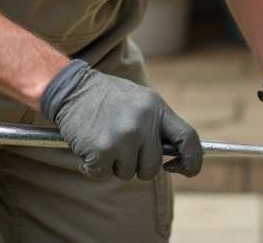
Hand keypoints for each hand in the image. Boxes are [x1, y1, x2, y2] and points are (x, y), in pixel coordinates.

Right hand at [40, 60, 202, 180]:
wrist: (71, 88)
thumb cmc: (107, 98)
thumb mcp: (140, 101)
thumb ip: (157, 125)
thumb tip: (177, 156)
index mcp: (156, 108)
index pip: (189, 139)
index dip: (191, 161)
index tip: (177, 168)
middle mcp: (143, 123)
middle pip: (153, 166)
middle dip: (137, 166)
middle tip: (121, 149)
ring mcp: (123, 138)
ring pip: (127, 173)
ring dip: (113, 164)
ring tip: (102, 140)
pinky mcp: (101, 150)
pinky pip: (102, 174)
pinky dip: (92, 168)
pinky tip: (88, 147)